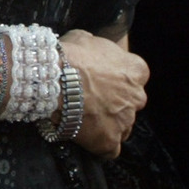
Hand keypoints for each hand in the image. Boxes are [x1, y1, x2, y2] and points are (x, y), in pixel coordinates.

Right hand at [60, 28, 146, 158]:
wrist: (52, 78)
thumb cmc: (68, 55)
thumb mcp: (84, 39)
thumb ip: (97, 49)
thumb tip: (90, 50)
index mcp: (135, 70)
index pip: (134, 76)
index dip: (115, 77)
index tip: (99, 78)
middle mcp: (137, 97)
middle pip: (129, 103)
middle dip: (113, 102)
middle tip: (88, 98)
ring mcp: (125, 121)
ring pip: (121, 126)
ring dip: (106, 123)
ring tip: (81, 119)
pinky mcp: (109, 141)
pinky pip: (109, 149)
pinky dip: (99, 146)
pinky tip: (85, 139)